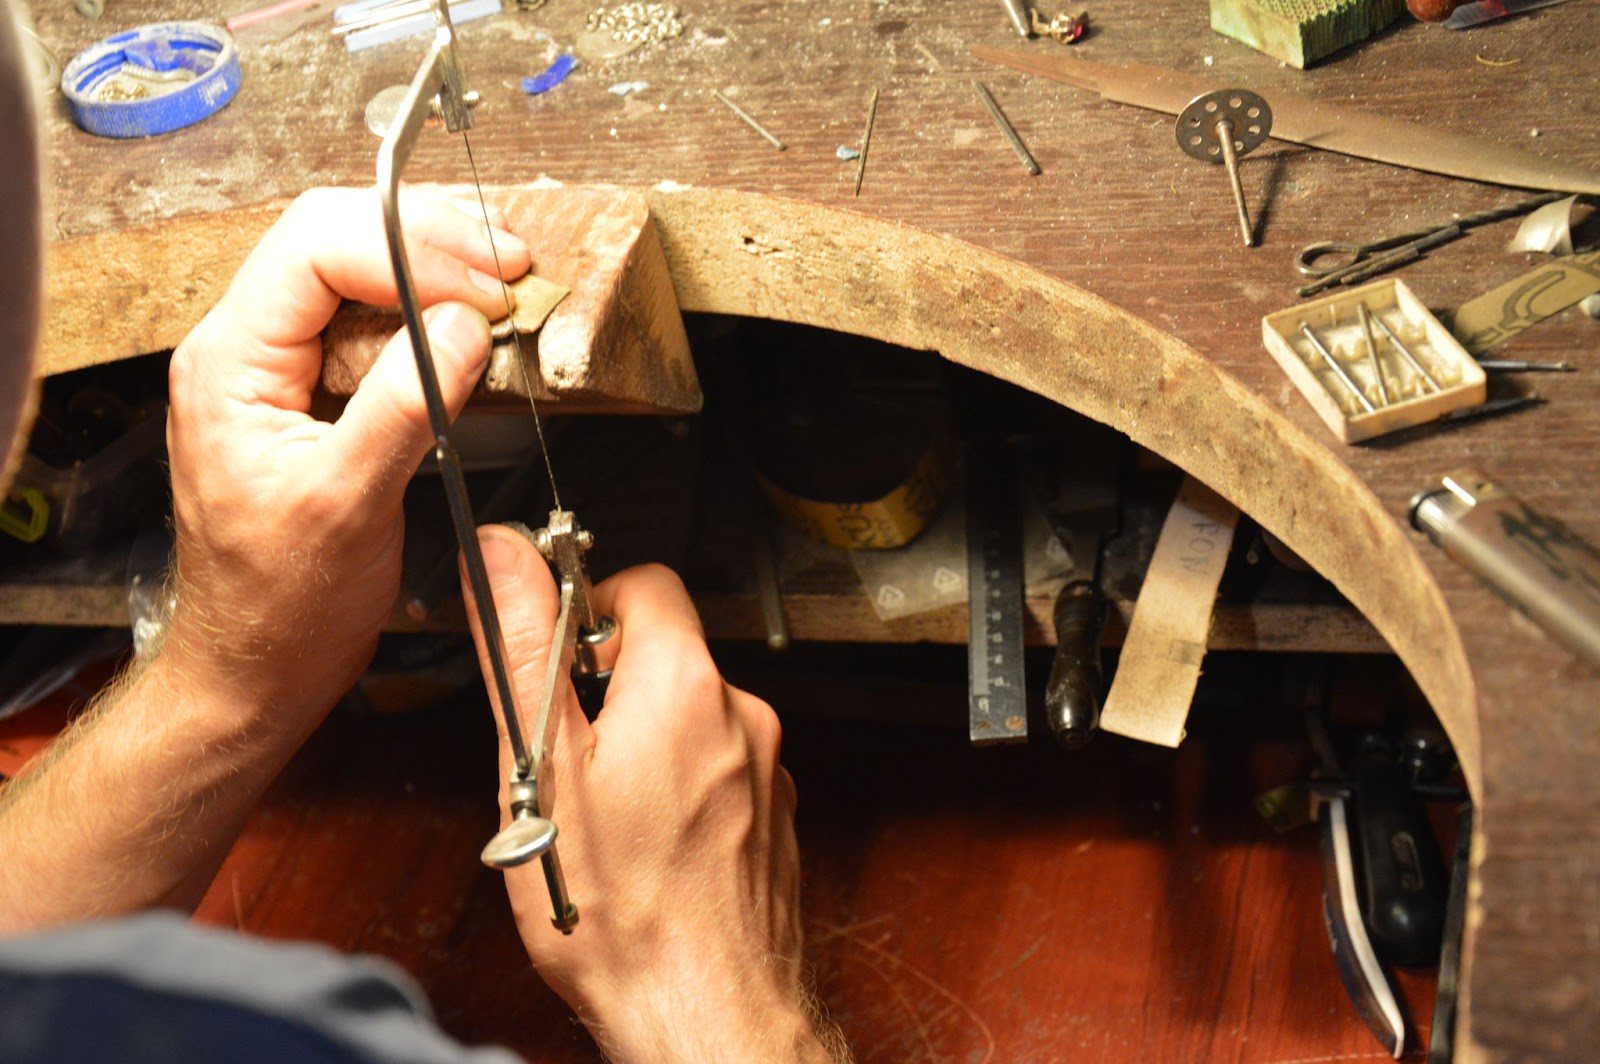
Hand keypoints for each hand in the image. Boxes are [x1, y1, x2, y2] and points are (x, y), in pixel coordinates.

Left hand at [164, 186, 530, 729]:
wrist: (259, 664)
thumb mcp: (347, 506)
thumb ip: (402, 405)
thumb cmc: (279, 605)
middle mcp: (244, 348)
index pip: (315, 247)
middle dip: (429, 239)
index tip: (485, 287)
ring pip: (354, 270)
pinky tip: (472, 323)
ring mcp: (277, 366)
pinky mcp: (311, 389)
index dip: (410, 250)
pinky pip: (369, 322)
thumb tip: (462, 326)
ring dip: (435, 267)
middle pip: (334, 237)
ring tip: (503, 284)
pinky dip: (429, 311)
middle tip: (510, 266)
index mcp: (230, 362)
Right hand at [463, 530, 842, 1061]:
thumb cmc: (618, 910)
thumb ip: (523, 646)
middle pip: (667, 656)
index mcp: (685, 685)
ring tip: (600, 818)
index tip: (556, 647)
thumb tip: (503, 556)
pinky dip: (679, 791)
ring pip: (690, 722)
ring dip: (642, 746)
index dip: (590, 603)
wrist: (706, 1011)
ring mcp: (767, 771)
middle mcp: (743, 716)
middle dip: (607, 689)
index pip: (646, 583)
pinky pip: (718, 774)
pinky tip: (645, 848)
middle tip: (561, 756)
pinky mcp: (773, 820)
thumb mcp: (541, 764)